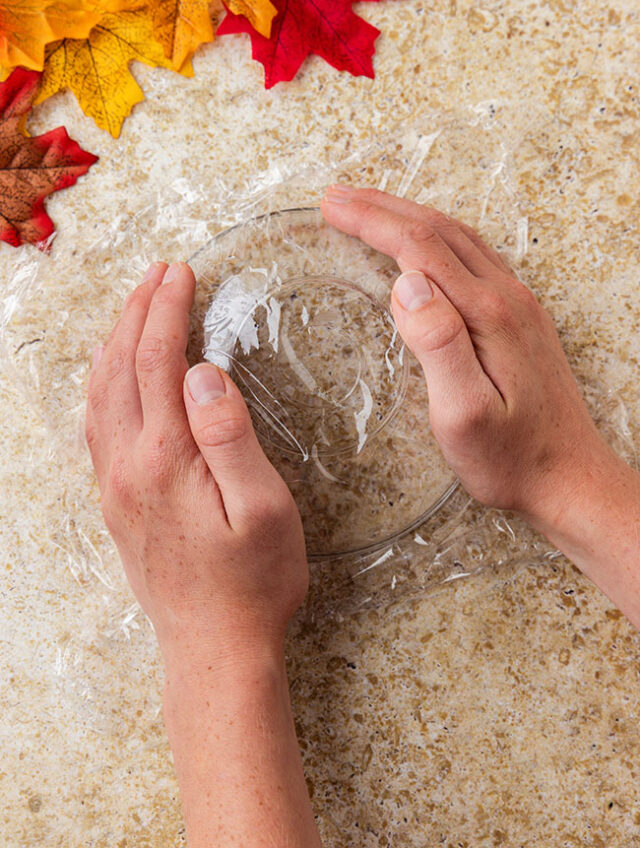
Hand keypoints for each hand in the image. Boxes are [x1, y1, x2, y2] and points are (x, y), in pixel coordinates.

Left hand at [85, 261, 307, 670]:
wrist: (213, 648)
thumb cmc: (252, 581)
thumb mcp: (262, 508)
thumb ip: (229, 435)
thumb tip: (201, 373)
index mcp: (165, 458)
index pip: (159, 361)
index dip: (168, 310)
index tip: (181, 272)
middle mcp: (127, 466)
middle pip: (121, 368)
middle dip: (138, 312)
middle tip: (158, 274)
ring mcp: (115, 485)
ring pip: (101, 394)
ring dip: (116, 342)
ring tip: (135, 308)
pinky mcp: (117, 502)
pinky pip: (97, 425)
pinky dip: (104, 383)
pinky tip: (115, 376)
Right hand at [320, 185, 624, 526]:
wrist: (570, 479)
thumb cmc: (512, 458)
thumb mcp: (463, 414)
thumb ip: (438, 344)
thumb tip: (407, 284)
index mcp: (487, 315)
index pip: (419, 248)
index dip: (371, 221)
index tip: (331, 206)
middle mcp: (507, 298)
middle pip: (438, 230)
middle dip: (382, 207)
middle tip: (336, 196)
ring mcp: (518, 304)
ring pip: (458, 237)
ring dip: (409, 215)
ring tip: (369, 207)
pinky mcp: (521, 318)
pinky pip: (474, 256)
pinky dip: (436, 236)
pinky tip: (423, 243)